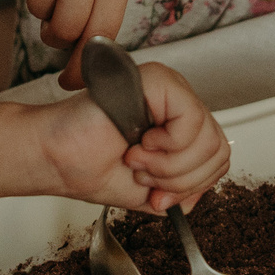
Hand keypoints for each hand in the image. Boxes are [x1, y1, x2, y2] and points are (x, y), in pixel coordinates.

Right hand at [0, 62, 230, 211]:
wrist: (55, 159)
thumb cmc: (88, 166)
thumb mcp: (150, 192)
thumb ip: (183, 191)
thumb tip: (202, 192)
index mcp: (178, 123)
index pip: (219, 156)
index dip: (192, 185)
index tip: (157, 194)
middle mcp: (177, 101)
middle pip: (218, 150)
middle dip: (180, 180)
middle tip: (144, 176)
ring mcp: (168, 87)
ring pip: (207, 138)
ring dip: (168, 166)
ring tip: (136, 159)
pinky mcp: (157, 79)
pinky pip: (190, 120)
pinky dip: (166, 148)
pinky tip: (138, 145)